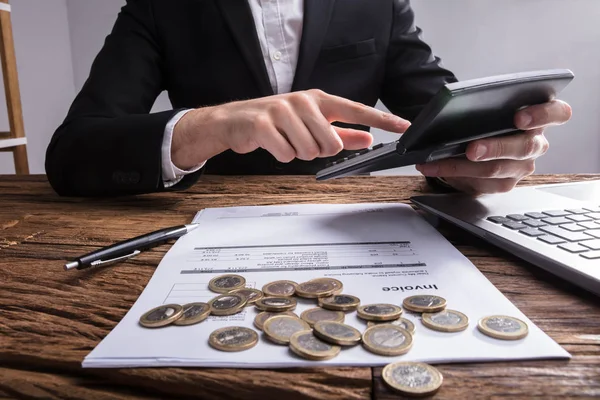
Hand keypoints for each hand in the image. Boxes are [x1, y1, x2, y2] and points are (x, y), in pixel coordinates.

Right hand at [171, 89, 409, 169]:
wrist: (234, 121)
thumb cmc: (276, 121)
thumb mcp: (311, 124)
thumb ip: (342, 132)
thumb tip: (369, 138)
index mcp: (318, 100)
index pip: (356, 110)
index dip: (382, 120)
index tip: (404, 126)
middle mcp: (303, 102)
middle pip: (331, 143)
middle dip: (317, 151)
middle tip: (301, 141)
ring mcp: (282, 111)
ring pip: (308, 151)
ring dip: (297, 153)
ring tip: (284, 140)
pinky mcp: (264, 124)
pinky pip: (286, 154)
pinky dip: (280, 156)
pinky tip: (271, 144)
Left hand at [416, 99, 571, 193]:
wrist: (478, 142)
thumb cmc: (487, 119)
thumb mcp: (486, 107)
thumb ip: (477, 105)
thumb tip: (437, 112)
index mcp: (540, 116)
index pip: (558, 113)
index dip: (542, 114)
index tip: (519, 117)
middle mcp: (536, 143)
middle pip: (524, 147)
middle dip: (495, 148)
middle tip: (472, 149)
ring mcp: (522, 166)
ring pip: (497, 169)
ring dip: (463, 166)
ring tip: (439, 161)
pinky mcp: (505, 183)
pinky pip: (480, 182)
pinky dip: (452, 173)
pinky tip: (433, 166)